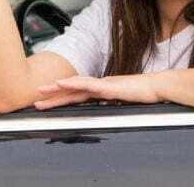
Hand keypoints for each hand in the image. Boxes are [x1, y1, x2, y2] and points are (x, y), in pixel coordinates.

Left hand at [34, 74, 162, 109]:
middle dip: (52, 95)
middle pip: (71, 90)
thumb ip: (112, 104)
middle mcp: (99, 85)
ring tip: (41, 91)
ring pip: (75, 86)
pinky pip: (88, 85)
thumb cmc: (144, 95)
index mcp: (102, 90)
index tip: (47, 102)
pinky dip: (73, 84)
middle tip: (35, 99)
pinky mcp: (109, 87)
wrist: (158, 88)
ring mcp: (103, 85)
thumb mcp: (123, 103)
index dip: (62, 98)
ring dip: (57, 89)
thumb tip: (104, 109)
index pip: (77, 94)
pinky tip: (62, 84)